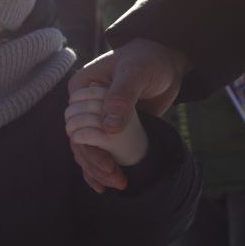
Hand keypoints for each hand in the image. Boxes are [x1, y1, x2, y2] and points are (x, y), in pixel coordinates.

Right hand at [67, 40, 187, 190]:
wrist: (168, 63)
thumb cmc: (149, 60)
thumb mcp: (135, 74)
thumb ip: (121, 98)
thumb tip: (109, 128)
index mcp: (80, 89)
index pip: (76, 126)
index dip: (89, 149)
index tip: (107, 166)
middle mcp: (82, 106)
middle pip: (79, 142)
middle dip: (95, 164)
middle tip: (115, 180)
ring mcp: (95, 118)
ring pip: (87, 150)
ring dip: (98, 170)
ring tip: (116, 184)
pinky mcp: (109, 128)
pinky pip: (100, 150)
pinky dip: (101, 167)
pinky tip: (106, 184)